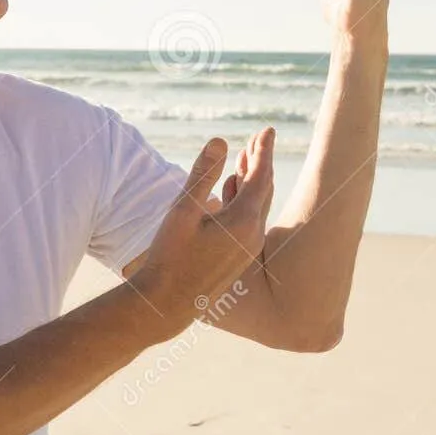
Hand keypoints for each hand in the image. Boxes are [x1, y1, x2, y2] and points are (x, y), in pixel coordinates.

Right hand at [132, 128, 275, 333]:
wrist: (167, 305)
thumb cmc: (169, 257)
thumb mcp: (182, 211)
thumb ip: (202, 174)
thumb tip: (220, 141)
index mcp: (243, 221)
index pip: (260, 176)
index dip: (264, 150)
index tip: (268, 129)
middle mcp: (253, 235)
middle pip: (263, 189)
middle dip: (260, 162)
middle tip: (261, 138)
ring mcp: (248, 249)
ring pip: (257, 206)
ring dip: (252, 182)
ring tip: (246, 160)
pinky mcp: (240, 258)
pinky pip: (249, 221)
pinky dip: (245, 201)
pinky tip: (232, 193)